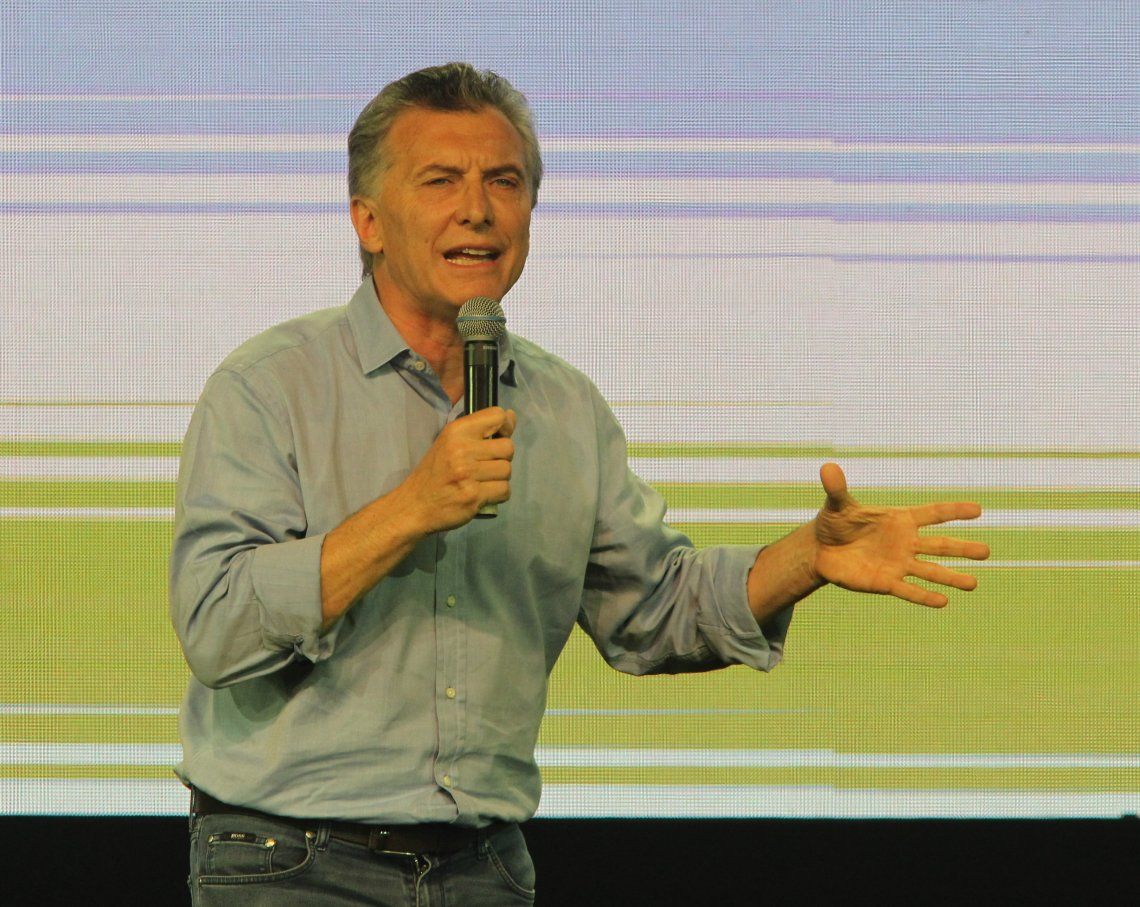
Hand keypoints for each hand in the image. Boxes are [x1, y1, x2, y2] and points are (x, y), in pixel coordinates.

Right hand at [399, 406, 515, 532]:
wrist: (415, 505)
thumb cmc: (435, 472)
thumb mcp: (449, 442)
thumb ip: (479, 429)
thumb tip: (511, 416)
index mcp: (456, 431)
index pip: (497, 416)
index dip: (506, 426)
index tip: (500, 436)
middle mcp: (462, 450)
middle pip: (508, 447)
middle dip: (502, 457)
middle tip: (487, 465)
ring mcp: (468, 474)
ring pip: (507, 470)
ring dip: (500, 478)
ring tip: (483, 481)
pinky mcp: (474, 496)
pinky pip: (504, 490)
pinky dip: (498, 494)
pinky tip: (484, 493)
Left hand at [812, 462, 989, 607]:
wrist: (821, 550)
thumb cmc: (835, 523)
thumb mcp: (837, 505)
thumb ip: (837, 488)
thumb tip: (827, 467)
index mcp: (900, 520)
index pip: (932, 514)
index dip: (953, 512)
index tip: (978, 510)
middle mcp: (905, 542)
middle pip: (940, 546)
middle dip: (962, 548)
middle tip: (986, 552)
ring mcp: (898, 563)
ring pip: (930, 571)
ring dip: (951, 577)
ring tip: (973, 583)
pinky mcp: (886, 582)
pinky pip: (908, 590)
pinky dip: (924, 596)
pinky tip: (943, 601)